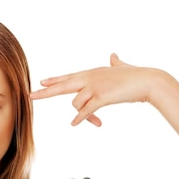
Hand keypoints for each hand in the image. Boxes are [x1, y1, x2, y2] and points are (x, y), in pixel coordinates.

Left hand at [30, 53, 162, 125]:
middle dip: (46, 92)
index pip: (68, 77)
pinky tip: (74, 123)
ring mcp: (94, 87)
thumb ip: (116, 62)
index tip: (42, 82)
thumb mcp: (121, 67)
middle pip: (63, 86)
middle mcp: (90, 78)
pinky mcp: (101, 97)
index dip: (55, 80)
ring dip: (83, 115)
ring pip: (76, 103)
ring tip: (97, 121)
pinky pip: (85, 110)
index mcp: (92, 72)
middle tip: (31, 95)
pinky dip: (80, 118)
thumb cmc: (136, 75)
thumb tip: (114, 55)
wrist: (148, 81)